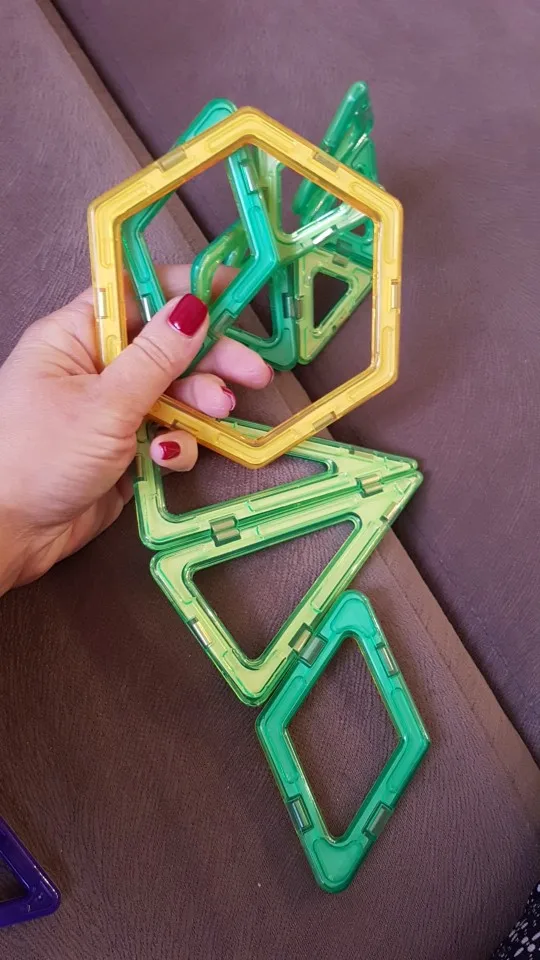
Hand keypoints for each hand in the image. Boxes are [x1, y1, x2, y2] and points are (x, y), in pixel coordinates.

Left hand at [0, 264, 271, 592]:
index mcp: (76, 336)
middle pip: (167, 346)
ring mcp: (112, 409)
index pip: (137, 294)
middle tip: (253, 372)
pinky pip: (167, 433)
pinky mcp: (125, 448)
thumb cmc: (38, 458)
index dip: (186, 289)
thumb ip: (156, 357)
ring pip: (174, 392)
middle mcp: (96, 367)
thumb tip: (192, 308)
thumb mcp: (104, 403)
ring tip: (220, 414)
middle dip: (211, 358)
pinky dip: (177, 444)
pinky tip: (166, 457)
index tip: (235, 289)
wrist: (10, 534)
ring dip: (200, 403)